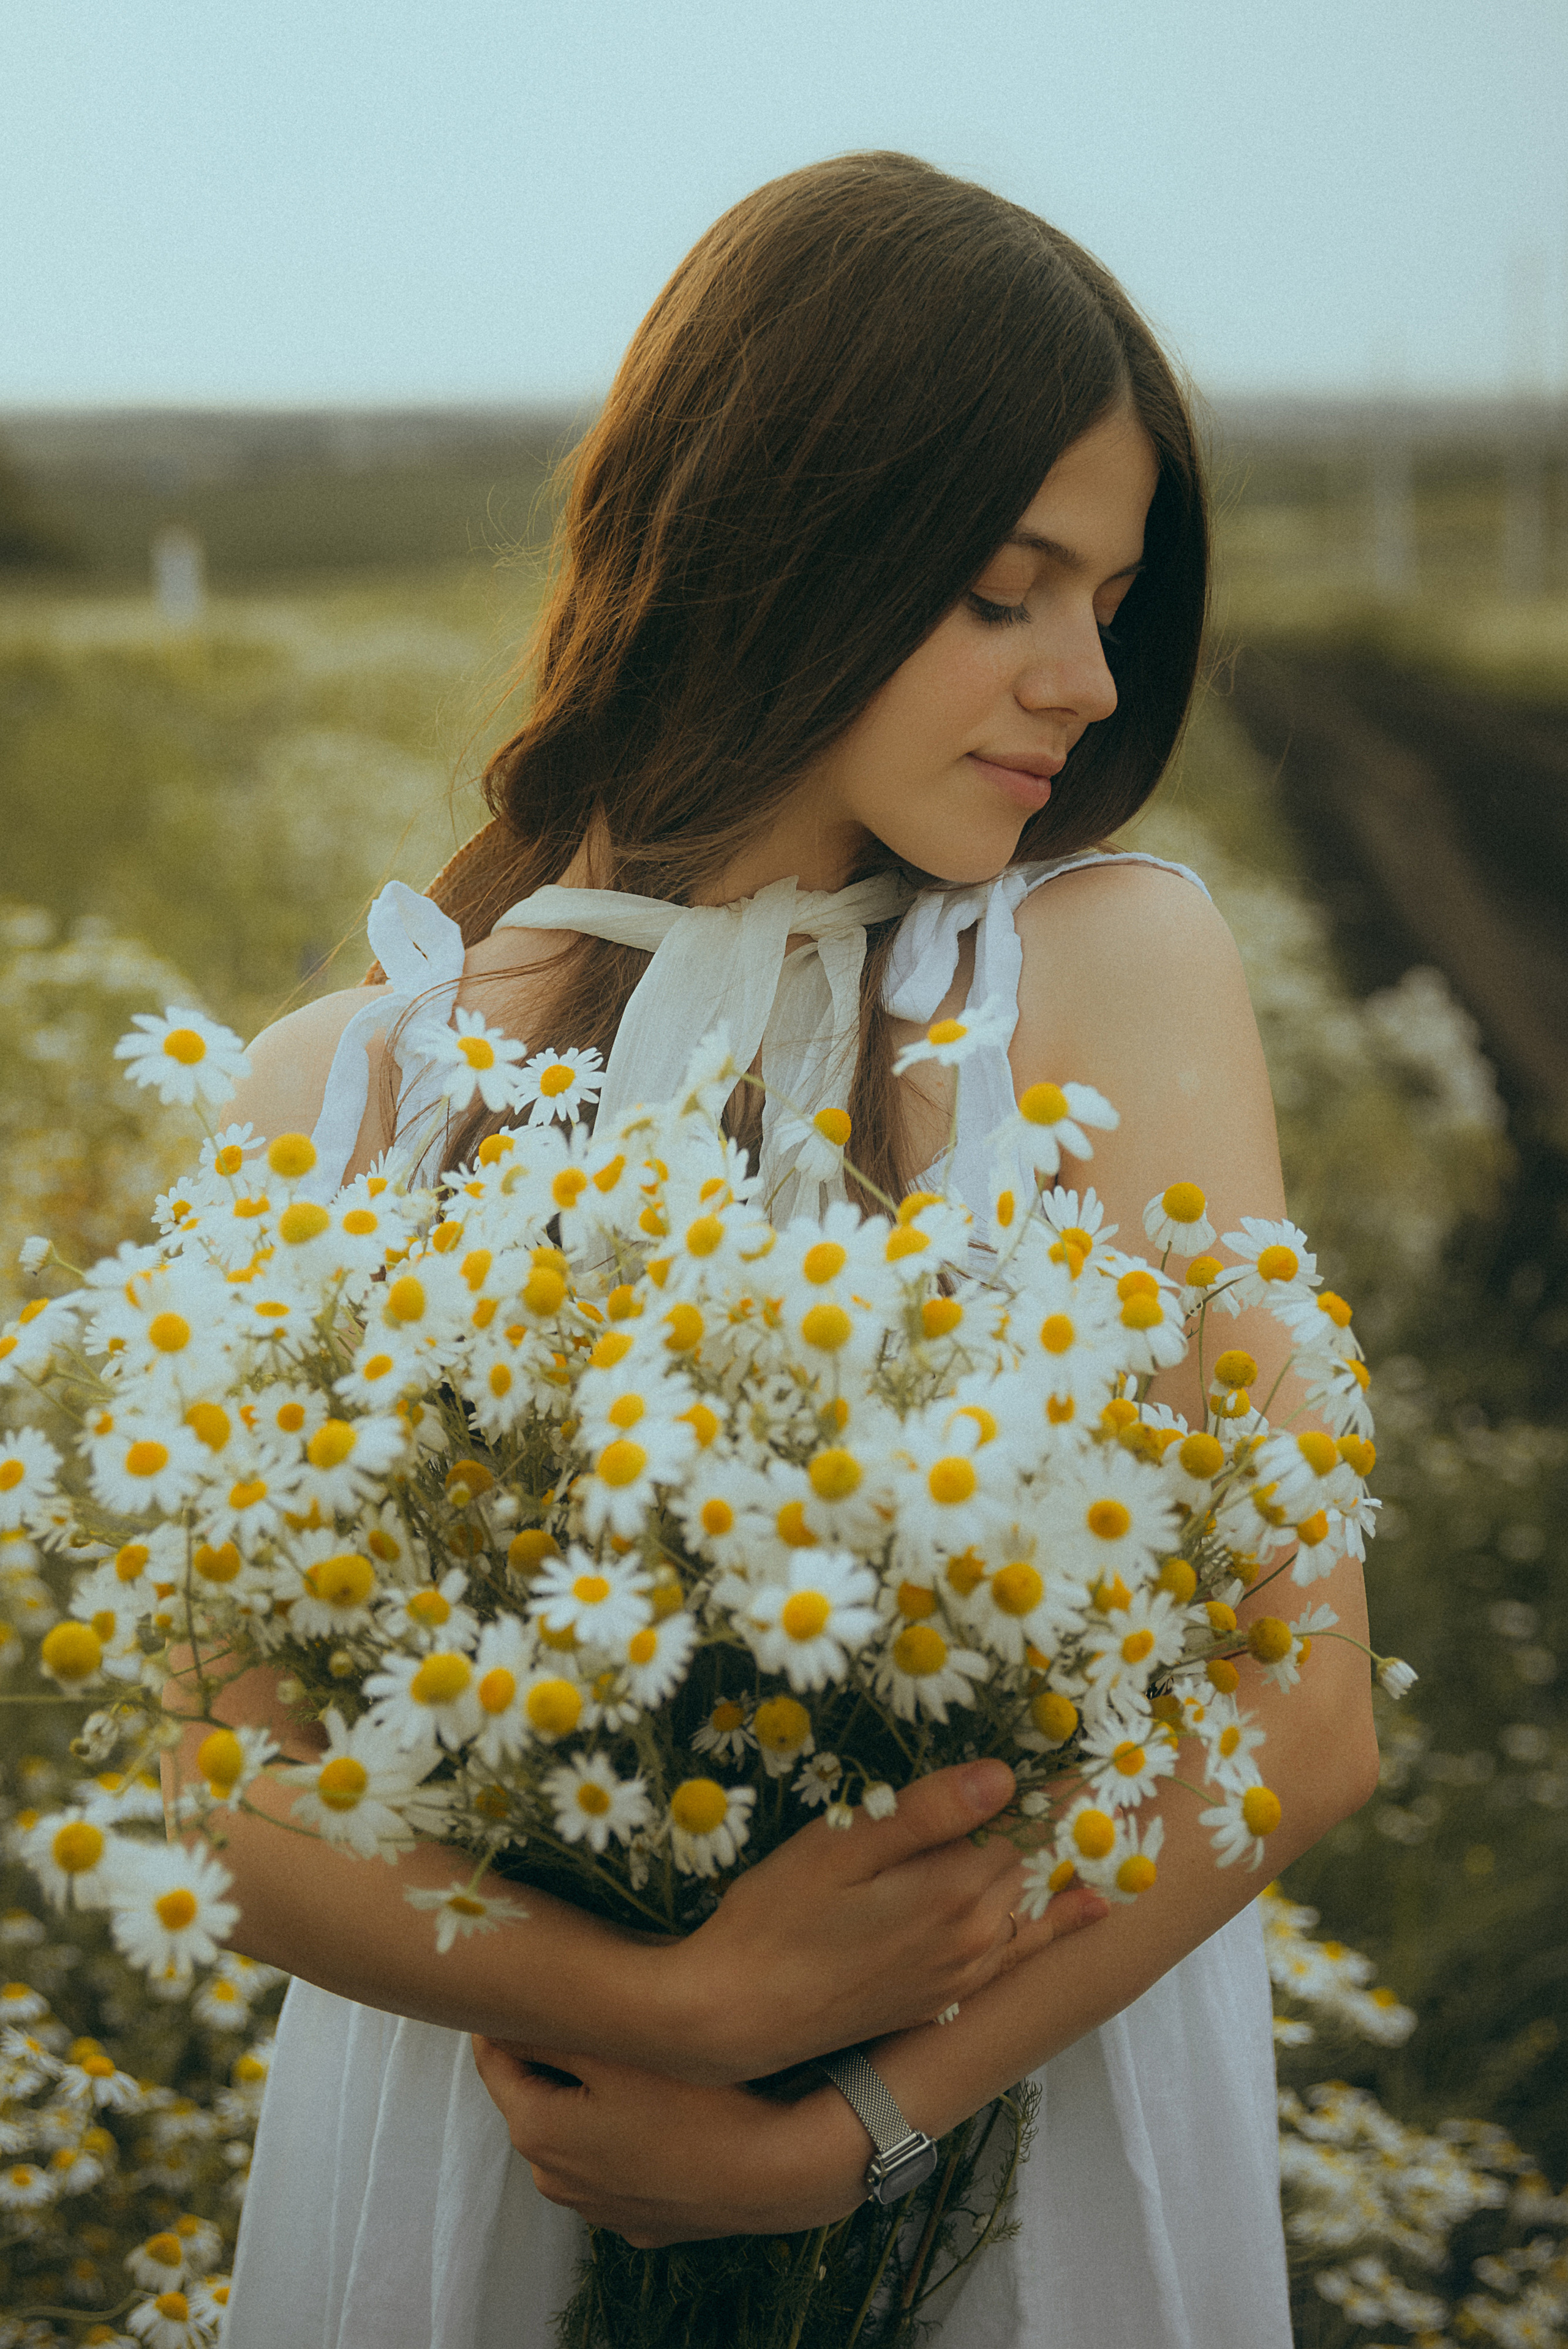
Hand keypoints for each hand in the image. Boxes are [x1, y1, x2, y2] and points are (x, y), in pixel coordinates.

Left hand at [471, 2038, 867, 2247]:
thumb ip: (549, 2031)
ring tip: (634, 2064)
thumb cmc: (696, 2102)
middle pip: (536, 2101)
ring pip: (578, 2137)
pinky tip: (665, 2116)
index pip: (494, 2063)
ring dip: (591, 2103)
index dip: (505, 2022)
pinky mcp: (641, 2222)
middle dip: (553, 2061)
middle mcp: (556, 2182)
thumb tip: (502, 2014)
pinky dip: (627, 2140)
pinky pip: (618, 2167)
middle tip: (591, 2019)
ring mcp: (600, 2210)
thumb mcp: (615, 2049)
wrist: (778, 2171)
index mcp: (538, 2133)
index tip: (524, 1991)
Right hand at [653, 1760, 1107, 2083]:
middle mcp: (974, 1938)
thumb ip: (926, 1814)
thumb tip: (1003, 1777)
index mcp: (954, 1891)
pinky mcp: (941, 1999)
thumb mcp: (841, 1848)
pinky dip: (1058, 1927)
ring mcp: (961, 1976)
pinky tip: (1088, 1910)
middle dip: (1061, 1816)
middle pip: (1034, 1862)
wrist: (736, 2016)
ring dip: (1063, 1862)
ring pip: (1031, 1907)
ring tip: (1105, 1818)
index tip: (1098, 1747)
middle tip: (1099, 1766)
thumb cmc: (776, 1917)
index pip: (1027, 1822)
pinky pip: (1019, 1956)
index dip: (1059, 1783)